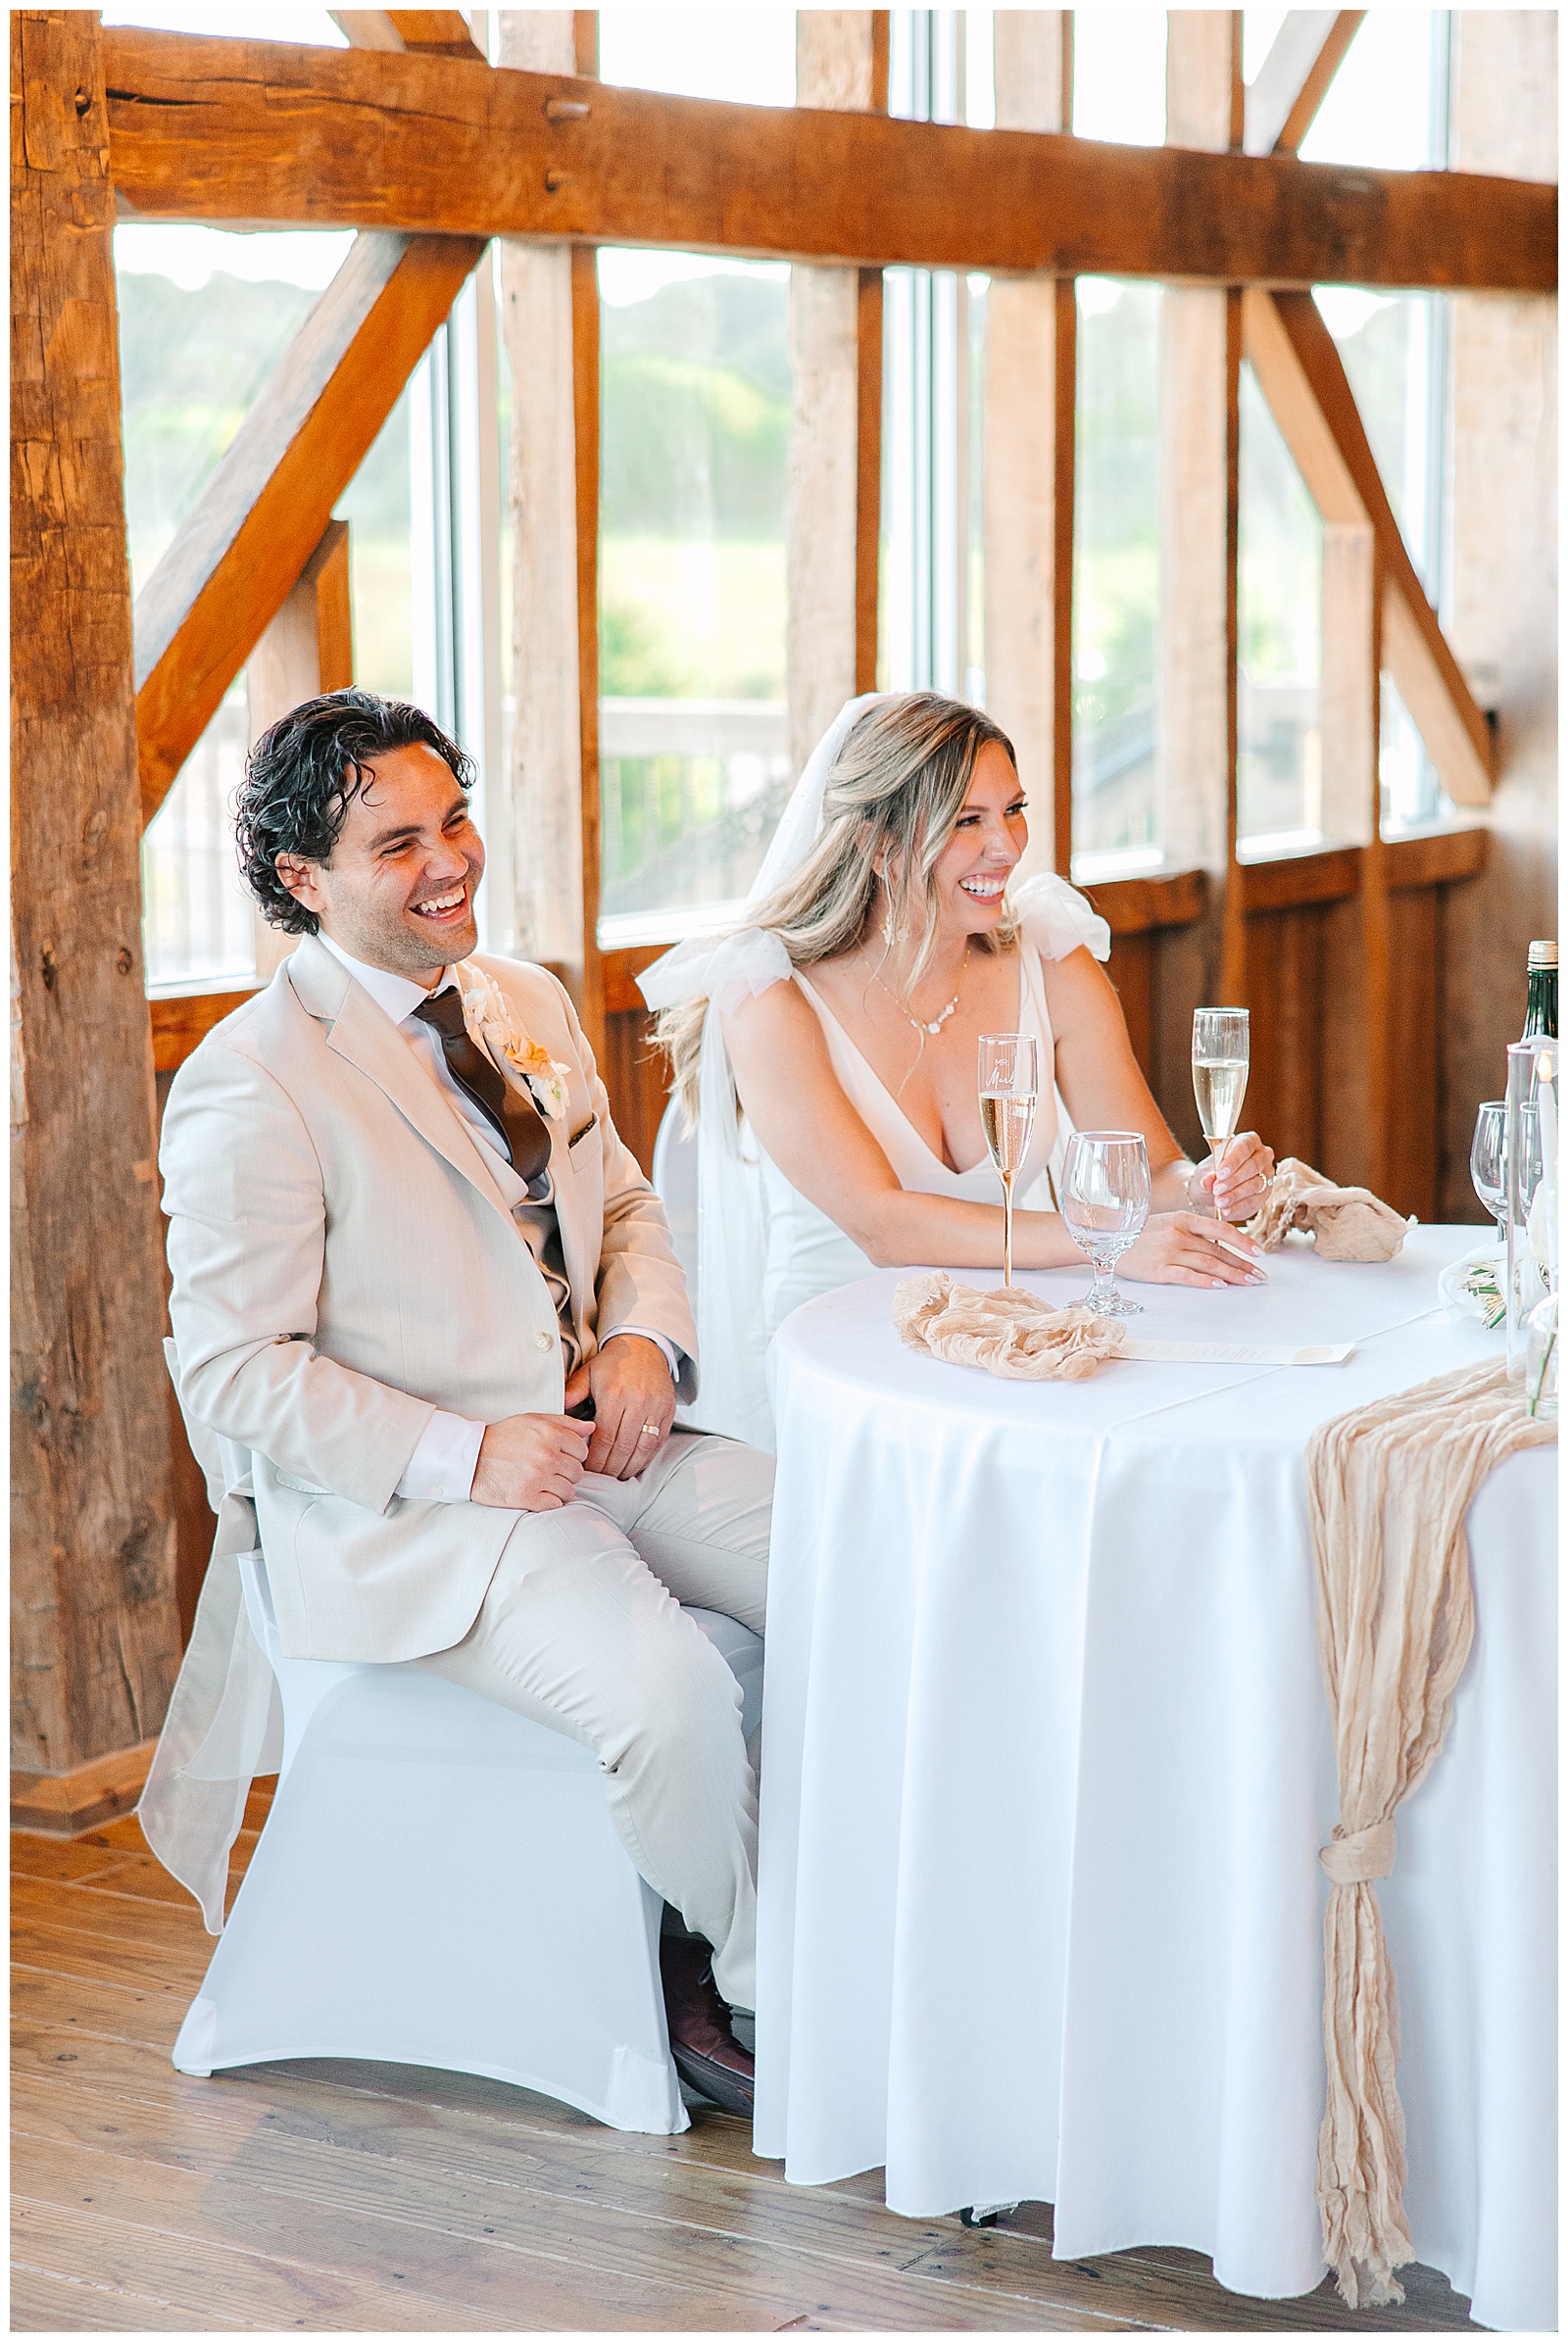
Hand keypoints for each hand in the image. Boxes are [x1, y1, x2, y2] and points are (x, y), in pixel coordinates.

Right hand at [471, 1412, 590, 1510]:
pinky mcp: (527, 1497)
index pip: (582, 1450)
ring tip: (543, 1483)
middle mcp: (547, 1456)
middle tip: (549, 1471)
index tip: (560, 1456)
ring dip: (559, 1489)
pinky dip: (548, 1502)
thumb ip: (564, 1423)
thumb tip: (591, 1427)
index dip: (573, 1455)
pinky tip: (536, 1494)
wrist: (470, 1458)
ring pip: (569, 1491)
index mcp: (550, 1434)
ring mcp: (538, 1478)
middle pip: (577, 1472)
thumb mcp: (532, 1420)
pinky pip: (554, 1505)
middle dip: (566, 1473)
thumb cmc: (502, 1438)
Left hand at [563, 1334, 675, 1480]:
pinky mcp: (669, 1411)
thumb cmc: (613, 1363)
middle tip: (600, 1478)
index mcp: (615, 1395)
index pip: (604, 1438)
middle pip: (623, 1447)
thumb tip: (558, 1408)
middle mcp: (638, 1402)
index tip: (587, 1469)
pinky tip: (634, 1465)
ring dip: (629, 1467)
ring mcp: (656, 1408)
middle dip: (610, 1468)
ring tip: (617, 1476)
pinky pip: (658, 1442)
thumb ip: (573, 1391)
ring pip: (642, 1448)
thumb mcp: (588, 1372)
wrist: (644, 1347)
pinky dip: (646, 1457)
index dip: (596, 1459)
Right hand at [1121, 1211, 1267, 1287]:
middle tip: (1259, 1276)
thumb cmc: (1138, 1234)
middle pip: (1219, 1250)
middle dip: (1243, 1265)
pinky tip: (1220, 1286)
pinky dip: (1206, 1281)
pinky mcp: (1159, 1270)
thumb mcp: (1166, 1224)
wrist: (1106, 1241)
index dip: (1243, 1241)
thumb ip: (1191, 1232)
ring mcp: (1168, 1252)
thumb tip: (1219, 1247)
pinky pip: (1188, 1276)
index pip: (1221, 1229)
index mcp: (1182, 1219)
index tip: (1259, 1253)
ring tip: (1248, 1283)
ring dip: (1232, 1275)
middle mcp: (1178, 1234)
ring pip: (1209, 1263)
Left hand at [1188, 1133, 1273, 1223]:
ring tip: (1220, 1203)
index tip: (1220, 1173)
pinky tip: (1227, 1211)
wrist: (1213, 1191)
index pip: (1244, 1147)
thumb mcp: (1204, 1172)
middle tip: (1217, 1191)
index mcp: (1247, 1141)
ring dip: (1236, 1195)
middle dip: (1233, 1180)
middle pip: (1252, 1166)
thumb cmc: (1211, 1174)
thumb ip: (1207, 1176)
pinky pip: (1255, 1201)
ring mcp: (1267, 1174)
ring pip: (1255, 1185)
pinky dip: (1239, 1207)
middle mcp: (1262, 1155)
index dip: (1233, 1160)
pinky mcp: (1266, 1193)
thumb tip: (1208, 1181)